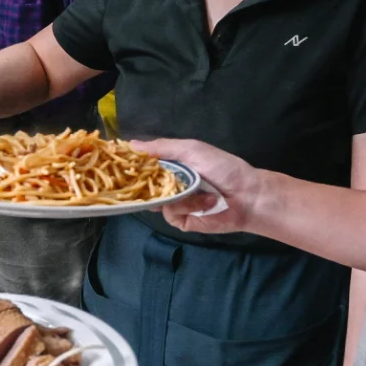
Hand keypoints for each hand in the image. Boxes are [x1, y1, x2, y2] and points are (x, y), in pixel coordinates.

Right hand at [132, 138, 264, 234]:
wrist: (247, 195)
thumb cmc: (222, 167)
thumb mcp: (191, 149)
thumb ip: (162, 147)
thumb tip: (131, 144)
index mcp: (171, 166)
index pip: (143, 166)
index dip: (131, 166)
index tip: (118, 163)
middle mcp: (169, 185)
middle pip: (143, 187)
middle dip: (142, 184)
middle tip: (140, 181)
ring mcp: (175, 204)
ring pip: (156, 201)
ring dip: (177, 195)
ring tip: (198, 190)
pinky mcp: (182, 221)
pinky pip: (170, 214)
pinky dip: (186, 207)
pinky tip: (204, 202)